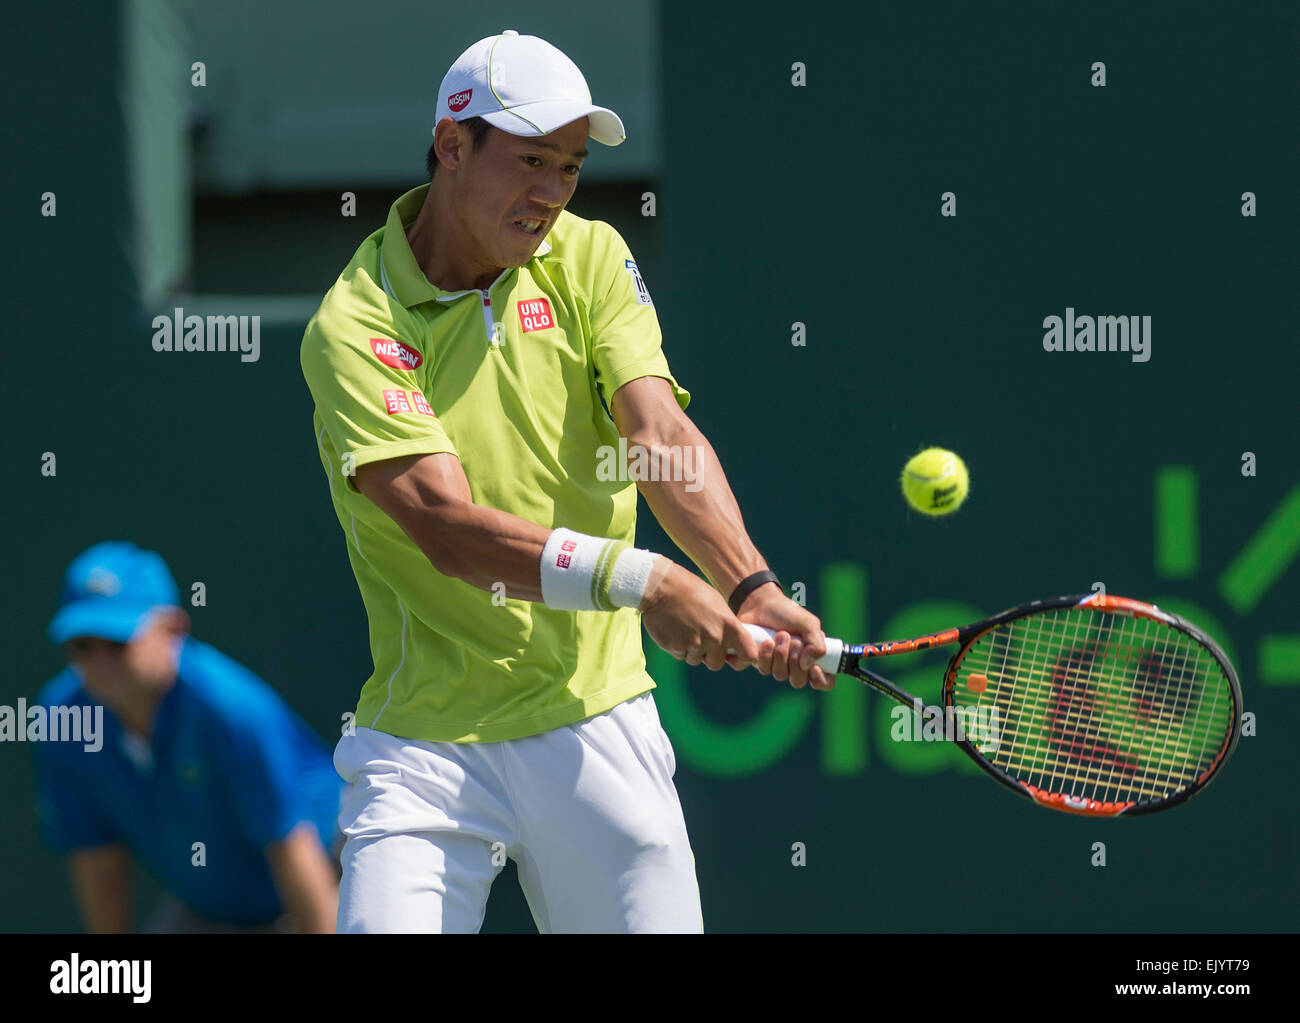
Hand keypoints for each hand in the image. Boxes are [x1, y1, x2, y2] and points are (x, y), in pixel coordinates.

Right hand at [641, 559, 758, 670]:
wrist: (662, 587)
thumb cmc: (690, 591)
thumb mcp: (717, 604)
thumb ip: (726, 626)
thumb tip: (731, 643)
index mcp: (729, 625)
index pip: (749, 654)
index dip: (742, 659)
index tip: (733, 657)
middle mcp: (714, 637)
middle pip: (717, 663)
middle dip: (708, 656)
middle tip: (699, 638)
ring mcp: (695, 644)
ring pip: (696, 660)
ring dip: (691, 651)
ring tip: (684, 628)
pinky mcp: (676, 648)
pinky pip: (680, 656)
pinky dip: (677, 647)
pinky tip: (674, 629)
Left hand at [735, 582, 834, 690]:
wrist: (760, 603)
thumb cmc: (787, 612)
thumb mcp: (808, 624)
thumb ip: (817, 644)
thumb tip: (807, 665)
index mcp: (813, 657)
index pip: (824, 681)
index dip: (821, 680)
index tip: (814, 667)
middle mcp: (796, 665)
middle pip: (798, 681)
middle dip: (795, 660)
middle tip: (793, 641)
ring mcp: (778, 665)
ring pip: (780, 675)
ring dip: (781, 654)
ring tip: (779, 635)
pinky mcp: (761, 662)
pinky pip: (764, 669)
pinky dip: (766, 655)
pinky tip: (766, 642)